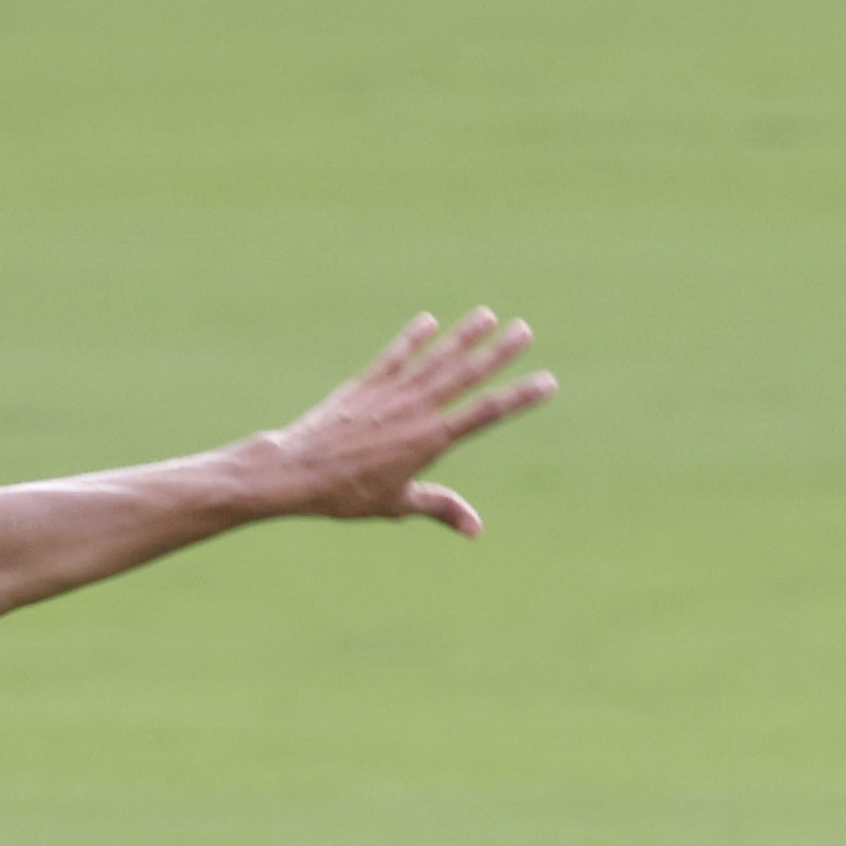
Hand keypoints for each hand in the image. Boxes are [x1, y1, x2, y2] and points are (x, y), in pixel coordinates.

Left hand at [253, 312, 554, 536]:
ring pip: (435, 359)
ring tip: (487, 315)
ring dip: (462, 336)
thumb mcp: (397, 504)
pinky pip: (394, 356)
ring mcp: (391, 393)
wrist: (297, 472)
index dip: (519, 397)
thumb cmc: (346, 495)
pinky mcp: (365, 385)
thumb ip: (440, 507)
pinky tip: (429, 322)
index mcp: (430, 440)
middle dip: (498, 353)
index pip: (485, 414)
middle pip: (466, 376)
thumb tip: (477, 530)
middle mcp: (416, 410)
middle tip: (524, 330)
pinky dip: (412, 339)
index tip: (548, 382)